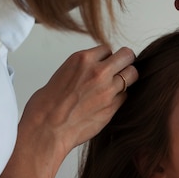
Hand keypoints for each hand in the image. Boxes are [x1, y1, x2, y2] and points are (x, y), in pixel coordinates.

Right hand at [20, 44, 136, 162]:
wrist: (47, 128)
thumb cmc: (48, 104)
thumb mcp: (63, 73)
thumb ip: (83, 69)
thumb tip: (95, 69)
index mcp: (82, 59)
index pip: (107, 49)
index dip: (107, 58)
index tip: (105, 65)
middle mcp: (98, 72)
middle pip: (127, 56)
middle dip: (125, 62)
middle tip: (122, 70)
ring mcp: (108, 89)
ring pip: (132, 75)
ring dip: (126, 80)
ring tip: (116, 87)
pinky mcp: (112, 107)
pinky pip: (125, 96)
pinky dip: (120, 97)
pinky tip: (108, 103)